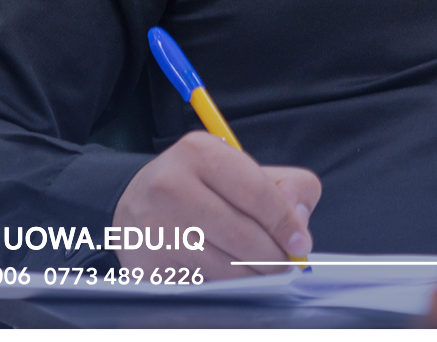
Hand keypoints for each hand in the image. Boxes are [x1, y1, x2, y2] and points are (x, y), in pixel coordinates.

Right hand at [112, 132, 320, 279]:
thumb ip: (286, 185)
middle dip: (274, 256)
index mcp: (200, 152)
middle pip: (242, 234)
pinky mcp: (150, 262)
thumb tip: (300, 221)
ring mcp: (157, 226)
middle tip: (286, 263)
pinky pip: (205, 283)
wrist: (135, 204)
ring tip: (262, 269)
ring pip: (225, 266)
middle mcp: (172, 185)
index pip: (255, 192)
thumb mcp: (242, 169)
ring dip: (254, 274)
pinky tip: (231, 272)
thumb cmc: (201, 186)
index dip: (284, 222)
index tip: (301, 242)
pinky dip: (228, 284)